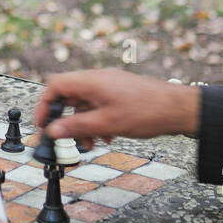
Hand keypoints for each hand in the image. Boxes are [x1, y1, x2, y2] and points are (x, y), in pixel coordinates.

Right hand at [35, 68, 200, 145]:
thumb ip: (77, 128)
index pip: (55, 86)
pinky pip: (98, 106)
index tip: (43, 124)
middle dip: (64, 118)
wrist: (178, 109)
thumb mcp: (107, 124)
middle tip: (63, 136)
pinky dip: (96, 121)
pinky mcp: (119, 93)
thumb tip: (53, 131)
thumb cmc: (148, 111)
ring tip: (89, 143)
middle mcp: (98, 79)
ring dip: (82, 124)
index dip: (44, 105)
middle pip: (68, 95)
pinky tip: (106, 137)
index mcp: (92, 81)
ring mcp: (109, 85)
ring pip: (84, 103)